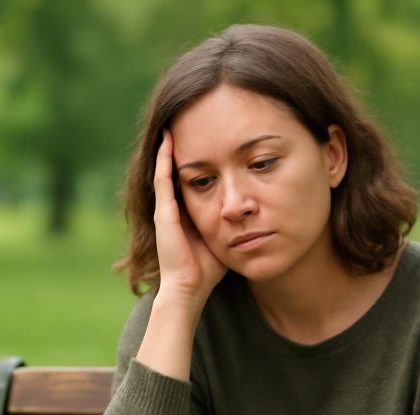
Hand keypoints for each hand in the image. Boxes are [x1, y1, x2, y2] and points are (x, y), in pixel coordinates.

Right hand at [153, 130, 226, 299]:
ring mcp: (165, 208)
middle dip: (183, 147)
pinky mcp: (163, 211)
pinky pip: (163, 178)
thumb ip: (235, 221)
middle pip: (177, 169)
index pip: (191, 177)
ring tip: (174, 122)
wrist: (190, 287)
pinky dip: (164, 158)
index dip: (197, 158)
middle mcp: (173, 207)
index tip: (208, 138)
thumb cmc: (208, 269)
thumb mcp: (225, 235)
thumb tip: (256, 209)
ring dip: (169, 147)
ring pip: (165, 169)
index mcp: (187, 212)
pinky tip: (169, 140)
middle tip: (188, 121)